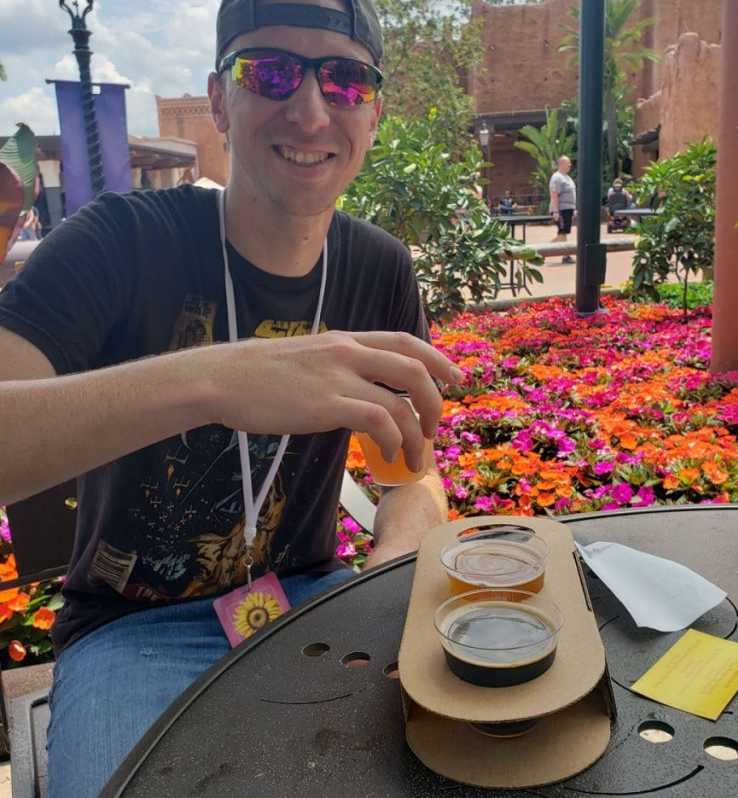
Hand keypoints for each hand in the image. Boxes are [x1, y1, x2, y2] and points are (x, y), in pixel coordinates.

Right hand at [204, 330, 462, 472]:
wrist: (223, 379)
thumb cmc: (257, 375)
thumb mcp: (307, 358)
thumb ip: (337, 369)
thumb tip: (358, 393)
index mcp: (345, 340)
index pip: (405, 341)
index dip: (437, 358)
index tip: (455, 377)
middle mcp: (348, 353)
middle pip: (414, 370)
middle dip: (435, 402)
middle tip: (435, 429)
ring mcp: (338, 377)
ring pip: (401, 402)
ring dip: (417, 434)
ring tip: (414, 457)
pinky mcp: (326, 404)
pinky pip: (378, 420)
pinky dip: (393, 440)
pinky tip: (388, 455)